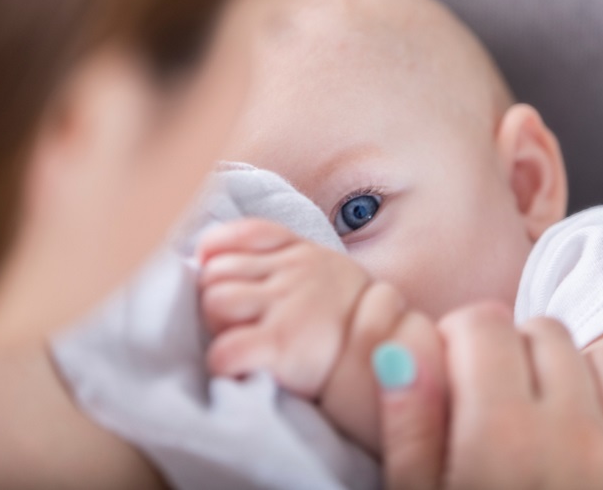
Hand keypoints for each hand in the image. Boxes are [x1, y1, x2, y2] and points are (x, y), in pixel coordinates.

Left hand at [197, 218, 370, 397]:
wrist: (389, 358)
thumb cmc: (350, 323)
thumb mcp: (328, 273)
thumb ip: (286, 260)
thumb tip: (221, 257)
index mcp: (303, 252)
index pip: (244, 233)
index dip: (217, 251)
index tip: (213, 268)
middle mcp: (294, 272)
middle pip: (218, 270)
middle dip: (216, 296)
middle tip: (237, 321)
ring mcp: (288, 306)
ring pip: (215, 301)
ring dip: (218, 327)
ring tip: (241, 339)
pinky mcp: (282, 345)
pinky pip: (225, 350)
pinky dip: (223, 363)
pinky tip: (241, 368)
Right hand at [376, 303, 602, 489]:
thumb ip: (411, 428)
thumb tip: (400, 350)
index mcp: (501, 434)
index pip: (484, 326)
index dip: (459, 337)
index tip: (451, 366)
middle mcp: (573, 431)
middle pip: (542, 334)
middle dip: (510, 349)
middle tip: (492, 393)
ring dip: (573, 369)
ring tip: (546, 405)